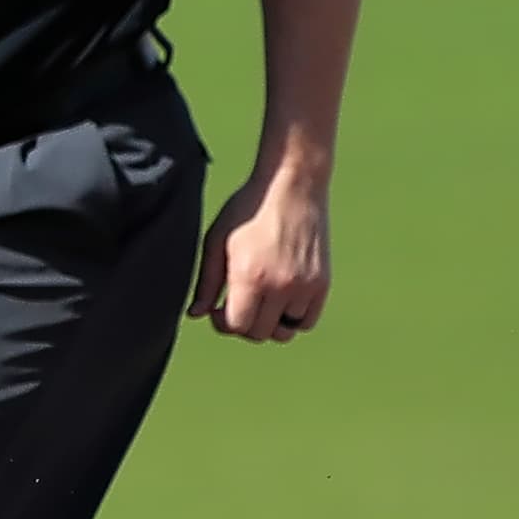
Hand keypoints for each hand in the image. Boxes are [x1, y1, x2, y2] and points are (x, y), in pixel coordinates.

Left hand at [190, 170, 329, 340]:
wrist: (292, 185)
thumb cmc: (248, 209)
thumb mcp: (216, 241)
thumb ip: (206, 282)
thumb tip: (196, 315)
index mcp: (249, 277)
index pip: (237, 326)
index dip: (222, 323)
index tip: (219, 309)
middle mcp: (280, 286)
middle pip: (259, 333)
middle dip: (244, 324)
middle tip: (238, 305)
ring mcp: (305, 286)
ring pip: (284, 330)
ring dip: (268, 323)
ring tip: (260, 302)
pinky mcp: (322, 282)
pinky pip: (307, 320)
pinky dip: (293, 318)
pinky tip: (281, 299)